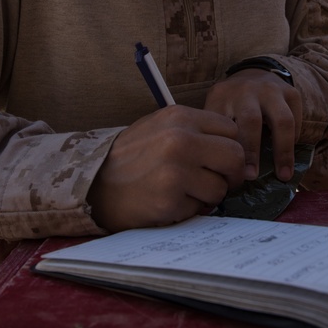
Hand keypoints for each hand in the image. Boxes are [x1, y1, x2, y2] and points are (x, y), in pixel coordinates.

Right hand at [87, 106, 243, 231]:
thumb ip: (195, 131)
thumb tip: (233, 148)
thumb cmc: (130, 157)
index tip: (222, 162)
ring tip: (184, 192)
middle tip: (218, 182)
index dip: (231, 148)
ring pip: (221, 188)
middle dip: (231, 174)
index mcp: (180, 117)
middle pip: (235, 157)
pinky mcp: (170, 199)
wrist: (92, 183)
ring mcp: (176, 170)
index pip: (231, 130)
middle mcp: (181, 139)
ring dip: (207, 196)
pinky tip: (168, 202)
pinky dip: (188, 210)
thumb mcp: (159, 127)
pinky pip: (199, 208)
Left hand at [204, 70, 301, 182]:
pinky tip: (288, 156)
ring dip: (283, 151)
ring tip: (284, 175)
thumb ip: (216, 135)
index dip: (227, 151)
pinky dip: (294, 140)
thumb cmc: (231, 104)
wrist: (253, 74)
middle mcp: (246, 90)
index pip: (221, 125)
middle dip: (252, 151)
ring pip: (282, 121)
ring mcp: (270, 89)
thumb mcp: (216, 111)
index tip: (231, 174)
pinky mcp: (291, 92)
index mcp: (221, 96)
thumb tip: (220, 175)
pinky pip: (296, 120)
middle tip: (252, 177)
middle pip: (251, 121)